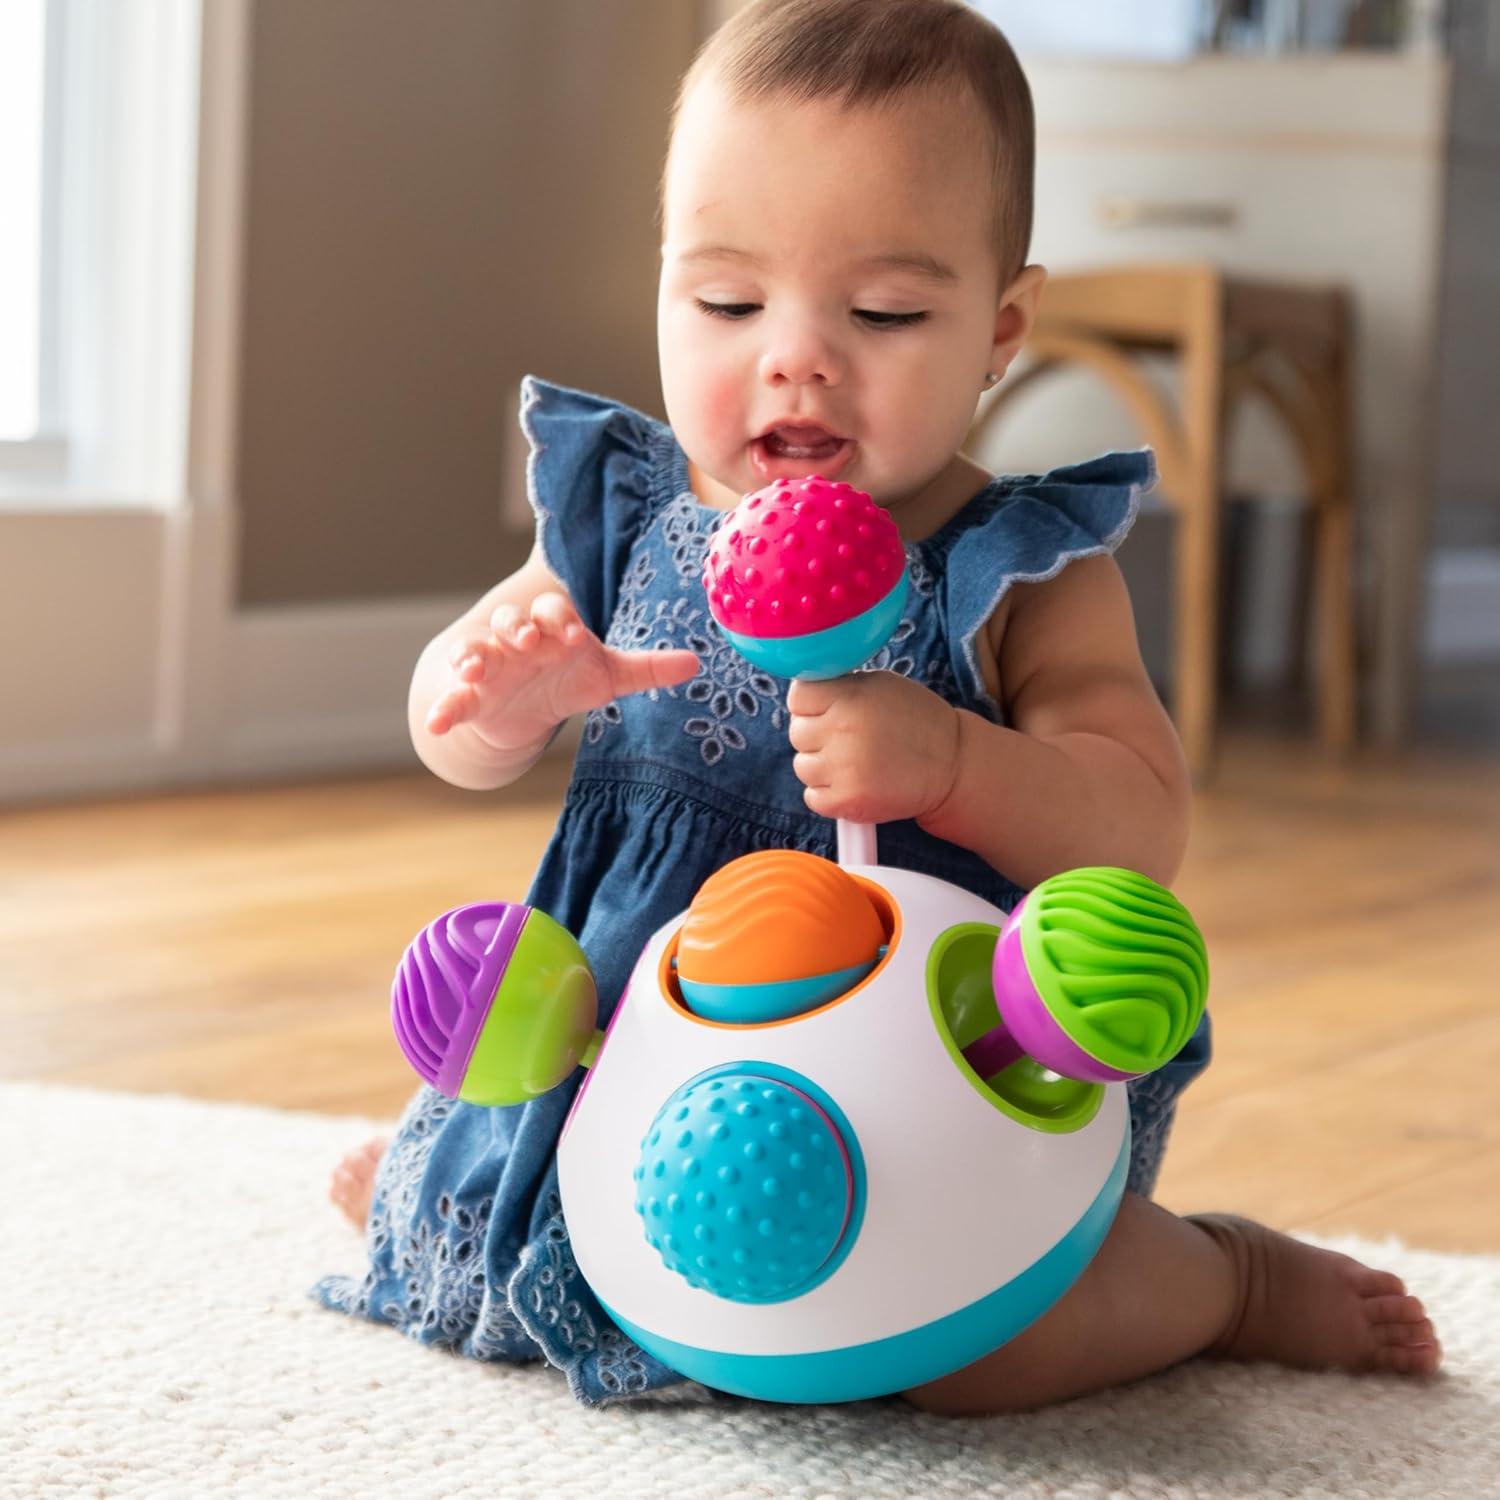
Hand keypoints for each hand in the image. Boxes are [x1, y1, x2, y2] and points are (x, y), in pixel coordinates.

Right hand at [426, 590, 699, 749]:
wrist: (523, 709)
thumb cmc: (566, 679)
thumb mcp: (606, 675)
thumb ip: (646, 669)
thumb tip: (696, 663)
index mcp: (552, 629)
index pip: (556, 613)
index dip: (563, 620)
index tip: (576, 634)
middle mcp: (516, 641)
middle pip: (511, 621)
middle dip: (517, 626)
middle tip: (528, 637)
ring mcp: (489, 667)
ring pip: (475, 651)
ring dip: (473, 656)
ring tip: (474, 669)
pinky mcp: (469, 697)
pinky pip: (452, 698)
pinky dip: (442, 709)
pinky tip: (436, 724)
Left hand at [787, 670, 960, 823]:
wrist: (952, 765)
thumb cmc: (915, 721)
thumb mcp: (880, 685)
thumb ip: (840, 687)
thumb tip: (802, 695)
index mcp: (850, 696)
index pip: (798, 697)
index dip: (811, 706)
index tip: (827, 712)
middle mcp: (843, 730)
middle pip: (797, 733)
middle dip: (817, 737)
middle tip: (848, 740)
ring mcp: (843, 768)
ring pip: (802, 767)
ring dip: (822, 767)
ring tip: (854, 763)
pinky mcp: (848, 801)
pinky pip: (812, 797)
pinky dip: (828, 794)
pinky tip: (853, 783)